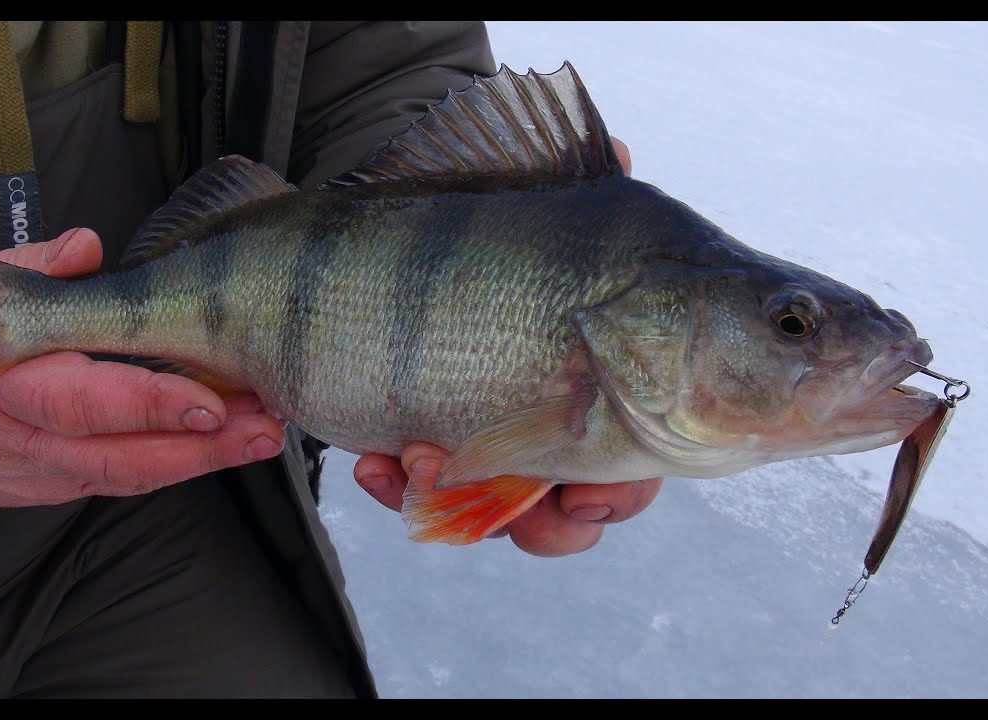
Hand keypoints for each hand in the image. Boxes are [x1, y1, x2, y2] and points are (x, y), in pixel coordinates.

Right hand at [0, 228, 286, 506]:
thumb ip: (34, 266)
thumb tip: (85, 247)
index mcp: (6, 385)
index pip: (85, 404)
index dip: (150, 408)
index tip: (211, 403)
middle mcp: (28, 442)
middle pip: (123, 457)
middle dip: (201, 447)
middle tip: (266, 425)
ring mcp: (45, 474)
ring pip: (133, 476)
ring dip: (205, 460)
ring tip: (265, 434)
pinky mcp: (61, 488)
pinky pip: (126, 479)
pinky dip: (178, 463)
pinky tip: (228, 443)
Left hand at [352, 135, 661, 556]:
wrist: (347, 238)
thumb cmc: (450, 216)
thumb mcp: (524, 187)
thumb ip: (581, 177)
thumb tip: (620, 151)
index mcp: (606, 367)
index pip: (640, 452)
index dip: (620, 492)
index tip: (586, 501)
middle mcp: (552, 412)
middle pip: (576, 502)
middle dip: (546, 522)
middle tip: (505, 510)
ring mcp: (482, 433)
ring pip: (499, 509)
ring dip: (463, 501)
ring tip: (412, 462)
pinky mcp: (415, 445)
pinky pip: (423, 495)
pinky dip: (400, 484)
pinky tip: (372, 462)